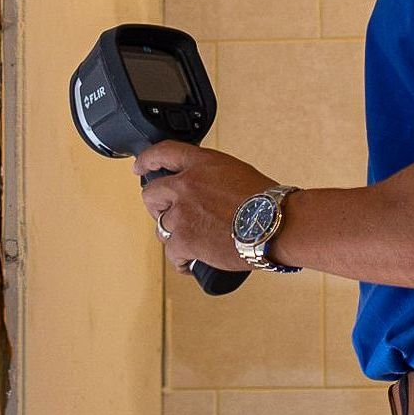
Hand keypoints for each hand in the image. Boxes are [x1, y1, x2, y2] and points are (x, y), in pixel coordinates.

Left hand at [134, 141, 274, 274]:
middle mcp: (186, 184)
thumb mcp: (235, 172)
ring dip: (174, 235)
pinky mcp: (184, 240)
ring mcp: (183, 213)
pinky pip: (172, 253)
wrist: (275, 222)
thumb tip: (205, 190)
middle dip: (157, 205)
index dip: (146, 160)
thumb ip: (212, 177)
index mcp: (201, 163)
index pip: (163, 152)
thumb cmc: (266, 200)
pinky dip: (182, 260)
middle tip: (169, 215)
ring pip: (161, 226)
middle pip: (151, 193)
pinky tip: (192, 262)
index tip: (139, 167)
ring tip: (192, 242)